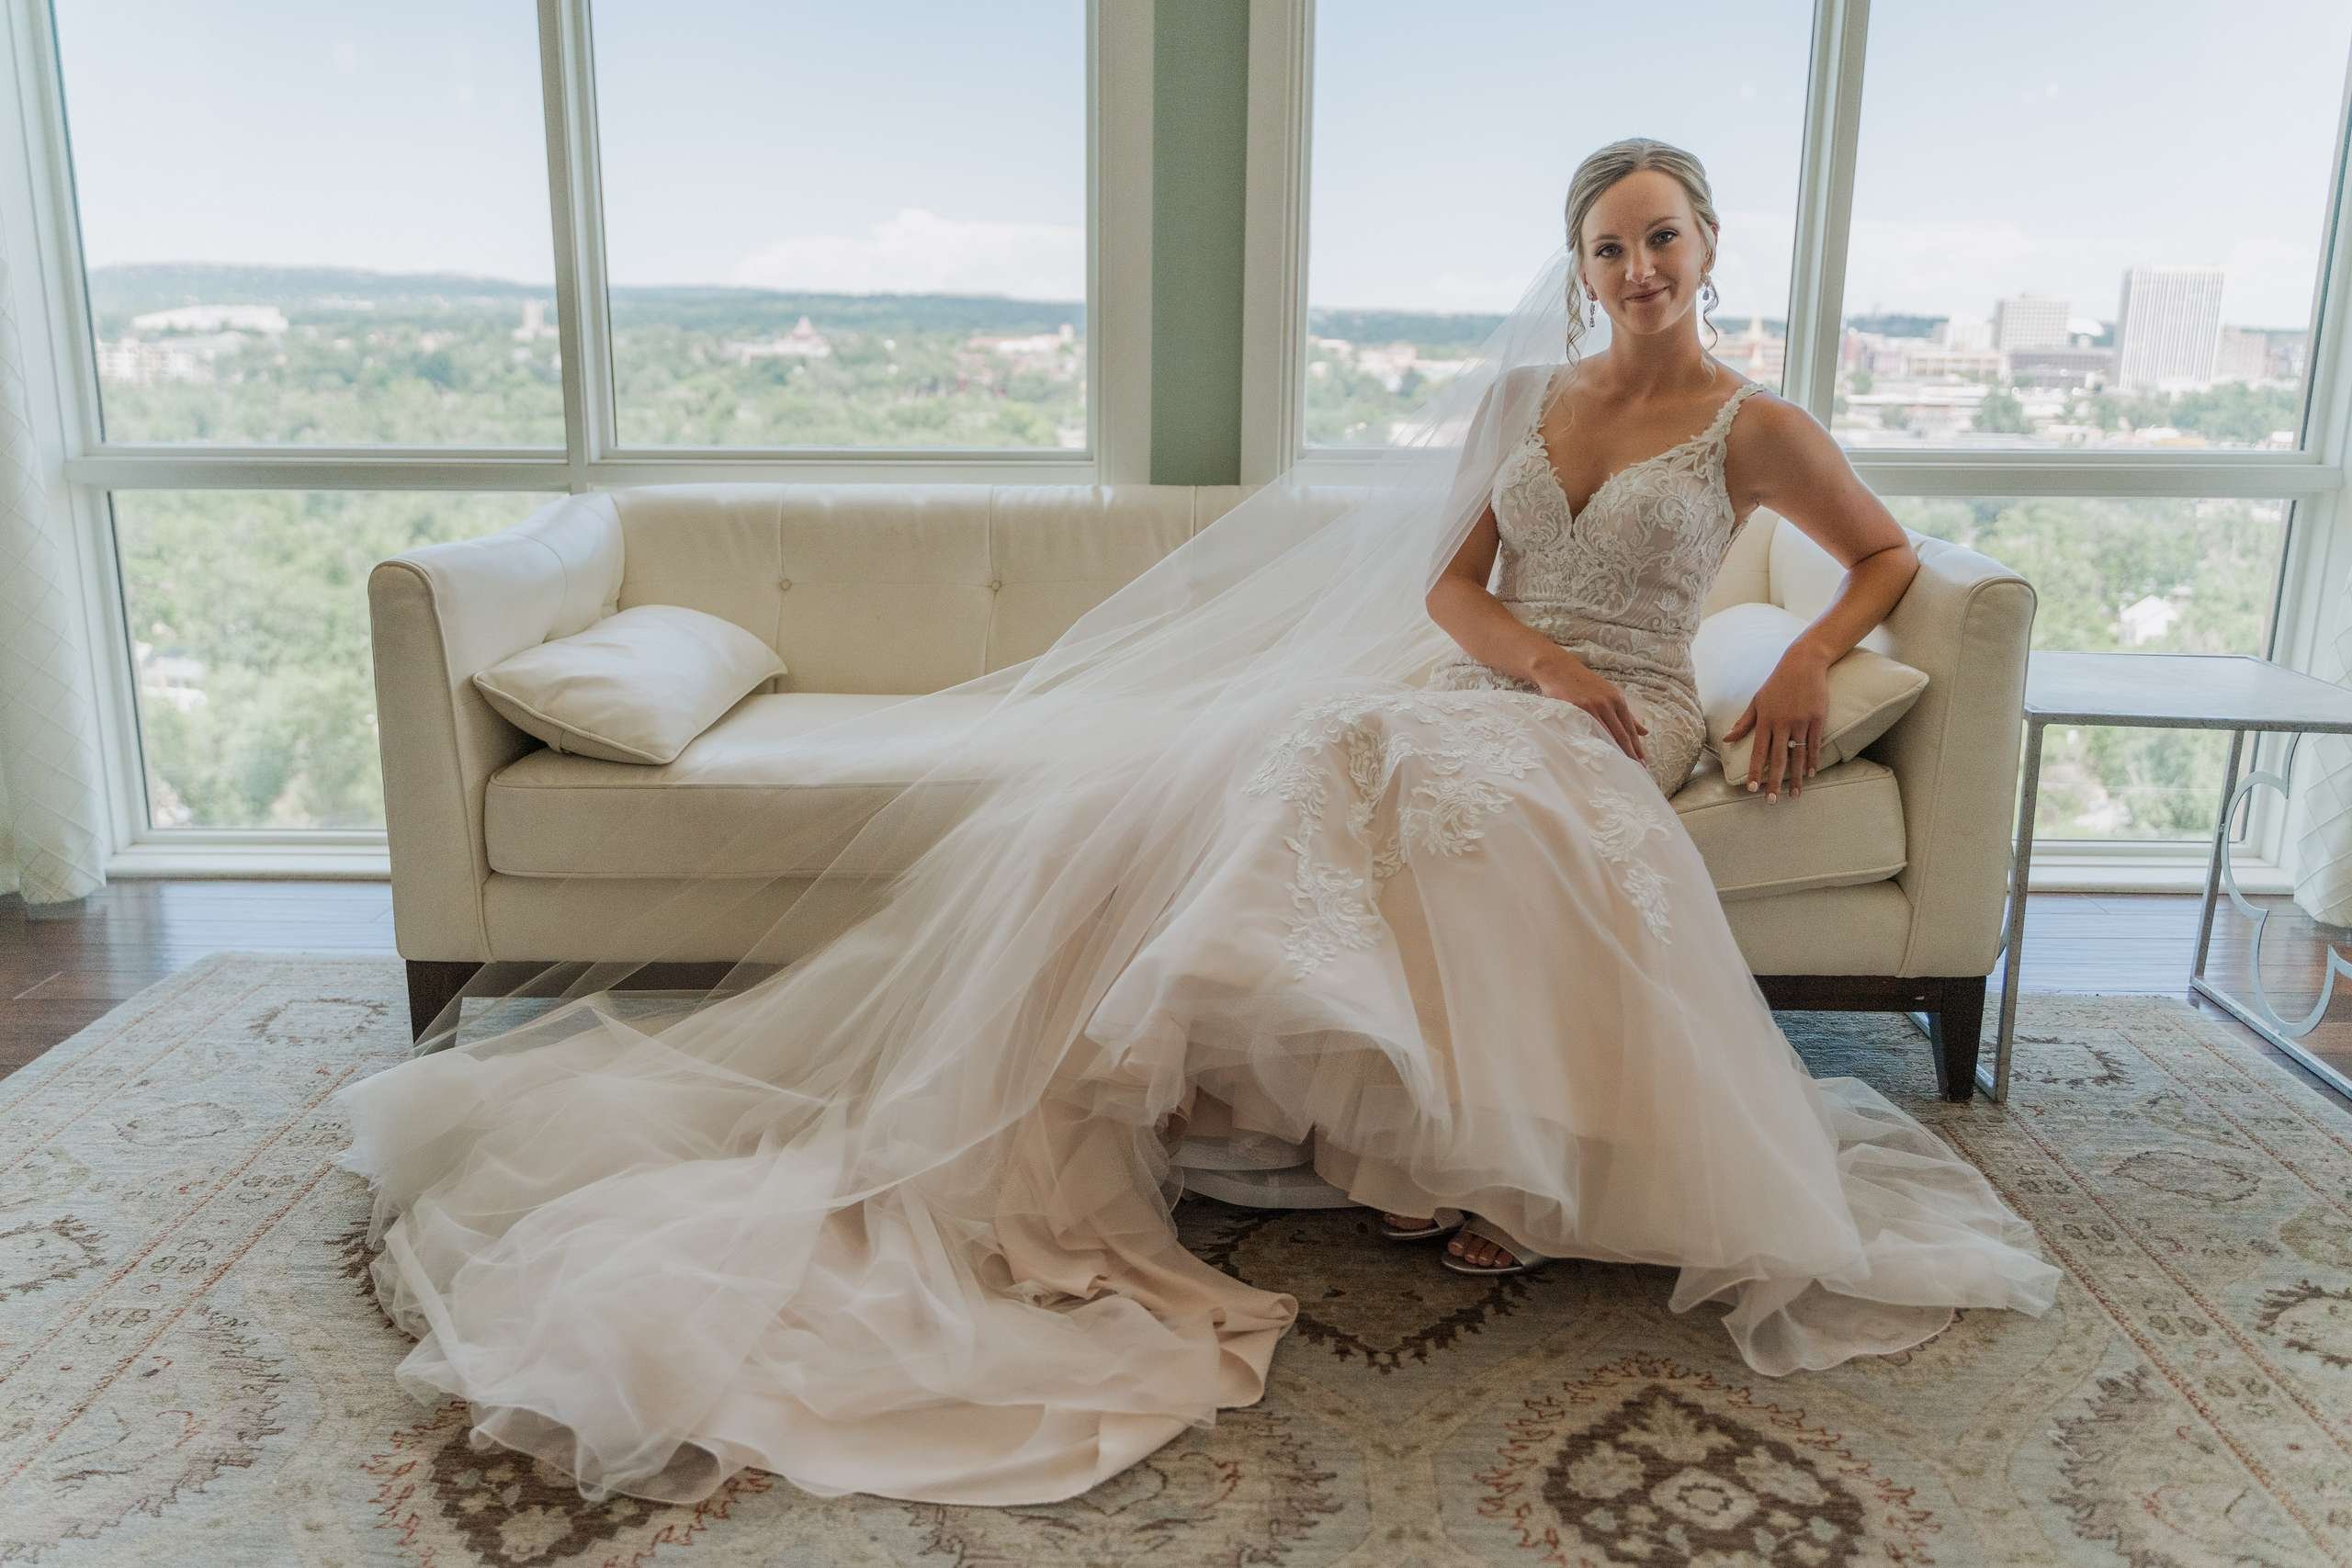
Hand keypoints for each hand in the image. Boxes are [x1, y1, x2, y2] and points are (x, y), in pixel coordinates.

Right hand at [1531, 650, 1646, 763]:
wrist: (1558, 668)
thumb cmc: (1583, 683)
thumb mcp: (1608, 694)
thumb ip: (1626, 715)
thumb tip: (1644, 732)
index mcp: (1617, 700)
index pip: (1630, 729)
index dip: (1637, 747)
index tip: (1643, 763)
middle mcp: (1607, 702)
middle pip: (1621, 734)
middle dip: (1630, 753)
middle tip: (1636, 770)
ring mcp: (1592, 705)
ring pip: (1605, 734)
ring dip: (1613, 752)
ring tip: (1619, 768)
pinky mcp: (1576, 708)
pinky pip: (1586, 730)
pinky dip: (1593, 743)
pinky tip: (1597, 756)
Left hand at [1722, 647, 1830, 800]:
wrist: (1803, 663)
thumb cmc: (1777, 683)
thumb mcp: (1757, 700)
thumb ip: (1744, 722)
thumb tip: (1726, 739)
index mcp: (1765, 720)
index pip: (1758, 751)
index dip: (1754, 771)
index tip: (1750, 789)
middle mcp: (1782, 723)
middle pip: (1778, 758)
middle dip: (1774, 781)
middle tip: (1772, 800)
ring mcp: (1801, 721)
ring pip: (1798, 754)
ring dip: (1796, 777)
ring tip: (1794, 794)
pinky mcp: (1818, 718)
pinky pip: (1815, 744)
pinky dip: (1813, 760)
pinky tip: (1810, 774)